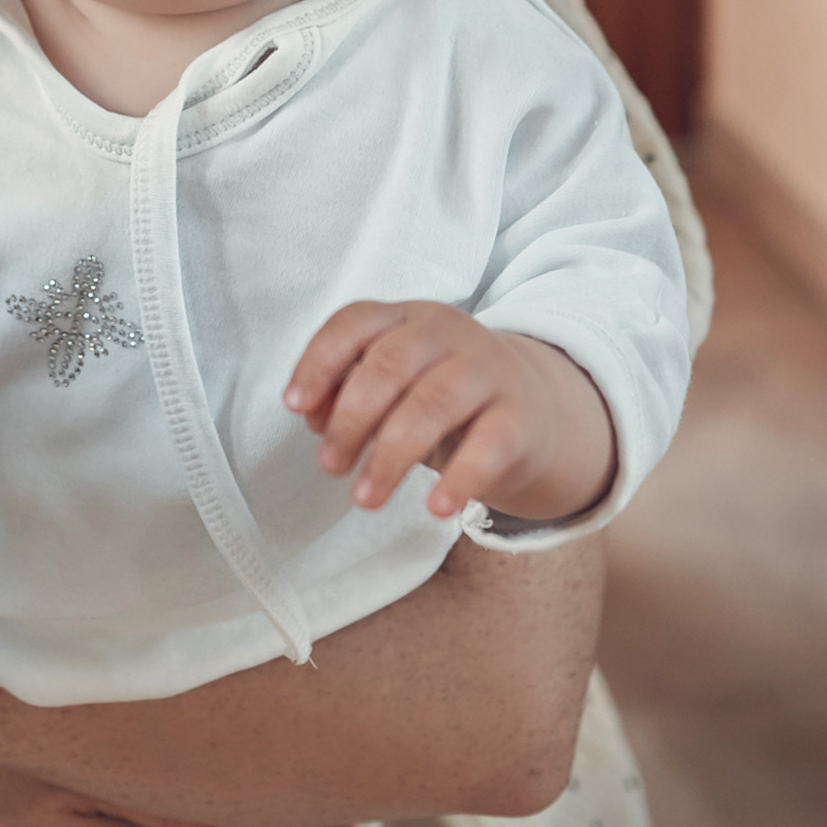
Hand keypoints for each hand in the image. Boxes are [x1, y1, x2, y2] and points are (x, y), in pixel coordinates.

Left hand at [285, 301, 614, 524]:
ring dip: (390, 456)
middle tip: (330, 466)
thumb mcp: (391, 387)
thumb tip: (312, 415)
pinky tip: (436, 508)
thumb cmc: (439, 397)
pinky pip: (489, 446)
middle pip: (389, 365)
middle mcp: (447, 333)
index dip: (319, 361)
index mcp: (405, 318)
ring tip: (366, 498)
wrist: (531, 409)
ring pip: (433, 404)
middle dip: (350, 419)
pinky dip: (459, 478)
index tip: (295, 406)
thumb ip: (346, 392)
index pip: (355, 322)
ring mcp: (488, 370)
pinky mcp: (521, 417)